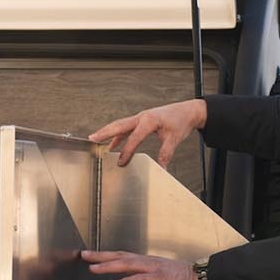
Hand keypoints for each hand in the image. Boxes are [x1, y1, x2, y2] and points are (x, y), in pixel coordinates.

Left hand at [81, 249, 201, 279]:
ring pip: (127, 264)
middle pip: (120, 257)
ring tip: (94, 268)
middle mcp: (147, 263)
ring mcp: (153, 268)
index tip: (91, 257)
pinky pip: (140, 278)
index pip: (122, 258)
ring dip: (109, 266)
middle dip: (101, 257)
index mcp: (146, 264)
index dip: (106, 257)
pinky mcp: (159, 277)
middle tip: (85, 256)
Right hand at [88, 98, 206, 167]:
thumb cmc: (181, 121)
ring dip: (108, 132)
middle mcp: (142, 117)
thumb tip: (161, 168)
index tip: (121, 163)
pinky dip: (118, 135)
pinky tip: (112, 144)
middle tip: (91, 139)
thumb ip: (166, 153)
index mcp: (150, 120)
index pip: (134, 138)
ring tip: (95, 139)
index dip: (127, 151)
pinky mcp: (142, 120)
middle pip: (119, 125)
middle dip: (105, 132)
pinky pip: (126, 128)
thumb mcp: (175, 138)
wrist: (188, 111)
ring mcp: (141, 118)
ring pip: (120, 125)